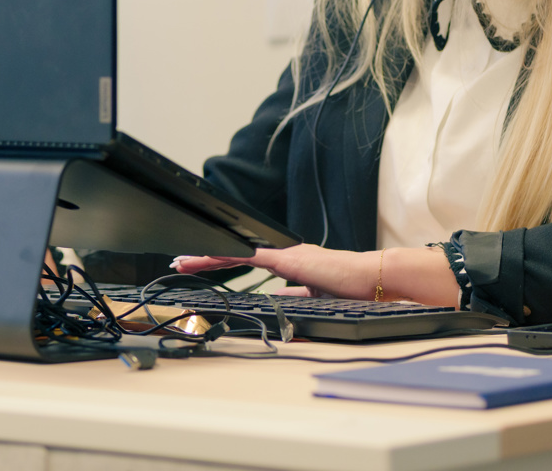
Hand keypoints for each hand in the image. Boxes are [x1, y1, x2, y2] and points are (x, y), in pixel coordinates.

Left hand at [172, 244, 459, 304]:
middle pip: (237, 253)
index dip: (223, 261)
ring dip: (210, 258)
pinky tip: (215, 259)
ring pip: (238, 252)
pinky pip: (253, 256)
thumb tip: (277, 299)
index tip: (202, 264)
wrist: (371, 279)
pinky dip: (232, 257)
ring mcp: (286, 254)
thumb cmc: (350, 287)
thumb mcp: (315, 294)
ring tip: (185, 261)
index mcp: (290, 261)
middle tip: (181, 261)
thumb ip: (294, 295)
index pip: (248, 259)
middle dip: (207, 257)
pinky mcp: (289, 259)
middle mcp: (284, 253)